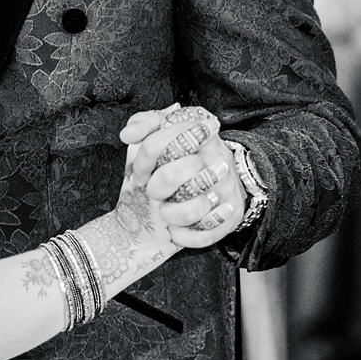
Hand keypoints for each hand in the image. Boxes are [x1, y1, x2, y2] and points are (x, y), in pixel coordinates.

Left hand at [121, 107, 245, 247]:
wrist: (222, 173)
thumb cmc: (182, 154)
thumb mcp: (165, 131)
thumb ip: (145, 123)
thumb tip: (128, 134)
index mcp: (200, 135)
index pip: (158, 142)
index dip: (144, 159)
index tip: (142, 170)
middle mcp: (217, 160)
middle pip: (170, 176)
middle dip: (154, 187)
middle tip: (155, 190)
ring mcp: (228, 189)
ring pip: (190, 210)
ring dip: (169, 213)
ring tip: (168, 209)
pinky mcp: (232, 216)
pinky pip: (205, 235)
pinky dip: (184, 235)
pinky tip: (177, 229)